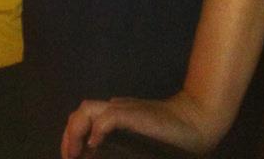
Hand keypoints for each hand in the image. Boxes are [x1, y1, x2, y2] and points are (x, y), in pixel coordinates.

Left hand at [61, 92, 220, 158]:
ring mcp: (125, 110)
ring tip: (74, 154)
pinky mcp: (135, 114)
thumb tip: (99, 150)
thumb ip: (122, 140)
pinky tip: (94, 146)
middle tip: (68, 157)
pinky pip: (109, 117)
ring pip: (88, 110)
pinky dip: (97, 129)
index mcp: (116, 116)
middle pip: (81, 112)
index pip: (84, 118)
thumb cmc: (171, 137)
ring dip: (76, 131)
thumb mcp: (141, 143)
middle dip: (68, 135)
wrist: (195, 121)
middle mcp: (116, 109)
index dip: (71, 136)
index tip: (70, 156)